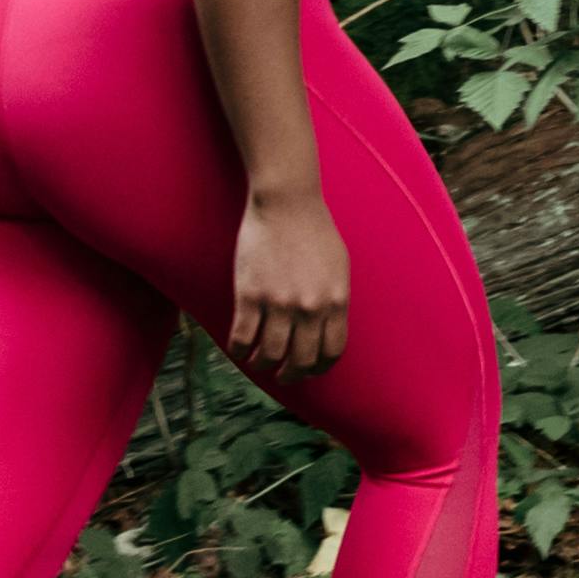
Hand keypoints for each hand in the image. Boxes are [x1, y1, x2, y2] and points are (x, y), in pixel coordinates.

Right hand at [228, 189, 352, 384]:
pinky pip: (243, 338)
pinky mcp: (250, 295)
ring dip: (263, 365)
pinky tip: (239, 349)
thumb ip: (335, 299)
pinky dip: (240, 351)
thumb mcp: (339, 267)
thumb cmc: (314, 229)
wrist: (286, 202)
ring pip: (270, 355)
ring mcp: (279, 303)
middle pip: (301, 361)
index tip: (308, 369)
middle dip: (291, 375)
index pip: (331, 352)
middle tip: (283, 375)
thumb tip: (330, 327)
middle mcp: (310, 307)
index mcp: (336, 301)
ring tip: (259, 363)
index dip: (318, 367)